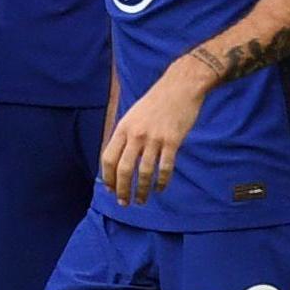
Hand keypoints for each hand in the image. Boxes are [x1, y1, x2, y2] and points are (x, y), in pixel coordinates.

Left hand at [101, 58, 209, 204]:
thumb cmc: (157, 101)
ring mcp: (154, 138)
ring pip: (144, 172)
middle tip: (124, 203)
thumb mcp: (133, 115)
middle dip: (122, 190)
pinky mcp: (173, 141)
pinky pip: (165, 168)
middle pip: (124, 169)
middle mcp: (136, 134)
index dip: (108, 178)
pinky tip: (160, 189)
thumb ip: (126, 135)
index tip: (110, 190)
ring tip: (141, 200)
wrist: (180, 86)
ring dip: (141, 191)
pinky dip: (161, 182)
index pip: (109, 158)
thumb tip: (118, 160)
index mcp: (124, 128)